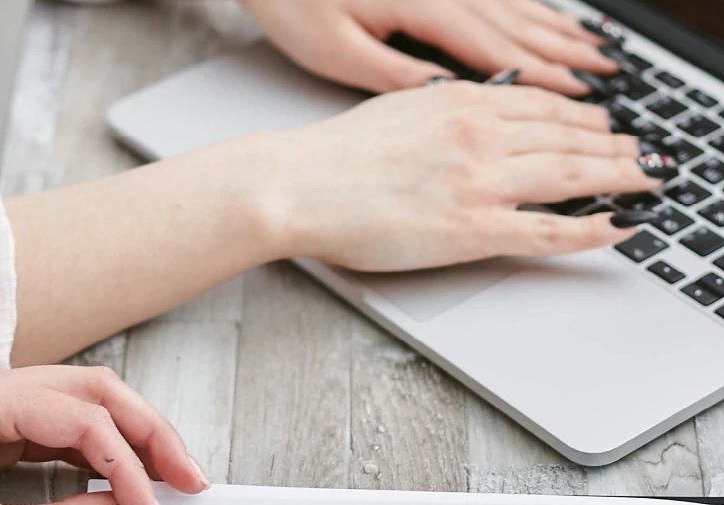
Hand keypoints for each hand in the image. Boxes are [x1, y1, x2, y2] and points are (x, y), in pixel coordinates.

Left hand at [0, 366, 208, 504]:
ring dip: (135, 439)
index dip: (129, 467)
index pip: (83, 421)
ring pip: (88, 404)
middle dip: (151, 434)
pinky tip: (128, 475)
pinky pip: (68, 429)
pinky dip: (106, 452)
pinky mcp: (0, 428)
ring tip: (171, 475)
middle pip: (98, 392)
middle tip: (189, 476)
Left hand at [242, 0, 616, 94]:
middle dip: (565, 52)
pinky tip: (543, 20)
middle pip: (518, 23)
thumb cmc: (295, 1)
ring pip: (513, 5)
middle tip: (606, 73)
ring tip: (592, 48)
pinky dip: (526, 10)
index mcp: (423, 7)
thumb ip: (396, 74)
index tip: (579, 96)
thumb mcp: (337, 51)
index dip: (542, 77)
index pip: (496, 50)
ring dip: (556, 29)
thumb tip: (445, 97)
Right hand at [268, 82, 663, 271]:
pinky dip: (590, 229)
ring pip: (571, 175)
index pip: (545, 105)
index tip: (608, 125)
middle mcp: (482, 136)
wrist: (299, 184)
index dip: (587, 116)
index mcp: (462, 105)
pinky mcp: (470, 229)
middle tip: (644, 156)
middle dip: (616, 146)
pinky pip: (548, 229)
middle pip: (571, 137)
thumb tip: (470, 114)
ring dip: (617, 179)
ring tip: (645, 185)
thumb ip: (444, 113)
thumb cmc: (334, 157)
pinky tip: (618, 227)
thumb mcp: (398, 111)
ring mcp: (481, 182)